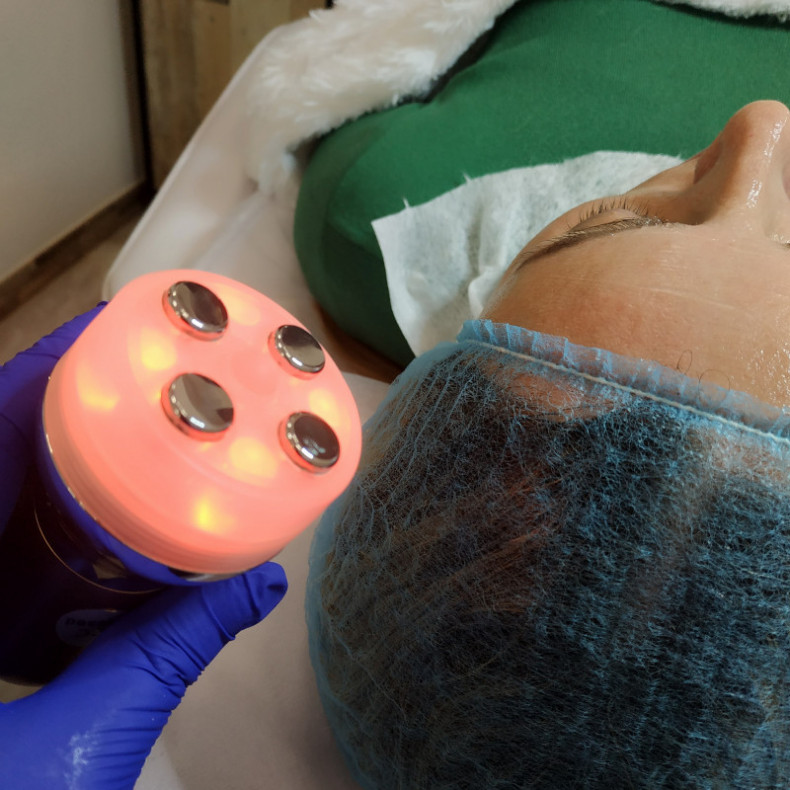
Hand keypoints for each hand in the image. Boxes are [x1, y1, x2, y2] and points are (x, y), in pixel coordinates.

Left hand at [0, 311, 287, 788]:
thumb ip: (163, 654)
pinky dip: (31, 495)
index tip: (116, 331)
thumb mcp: (73, 743)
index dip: (42, 369)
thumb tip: (262, 583)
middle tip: (150, 375)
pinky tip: (86, 501)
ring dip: (51, 445)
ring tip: (132, 420)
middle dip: (65, 400)